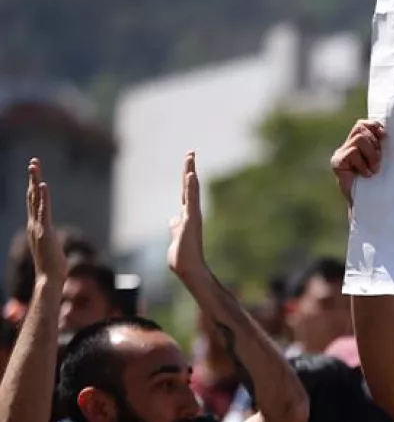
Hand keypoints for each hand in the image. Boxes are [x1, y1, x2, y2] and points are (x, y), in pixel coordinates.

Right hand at [26, 159, 65, 284]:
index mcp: (35, 227)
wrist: (48, 279)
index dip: (34, 187)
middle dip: (32, 178)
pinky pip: (43, 211)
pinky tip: (42, 185)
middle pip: (32, 196)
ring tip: (34, 166)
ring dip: (35, 181)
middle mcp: (34, 224)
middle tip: (33, 162)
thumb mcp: (51, 249)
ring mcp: (38, 227)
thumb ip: (50, 241)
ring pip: (35, 200)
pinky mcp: (44, 231)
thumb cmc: (52, 267)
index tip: (35, 173)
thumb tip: (52, 240)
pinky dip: (43, 197)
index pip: (34, 203)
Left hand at [168, 152, 205, 280]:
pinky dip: (192, 186)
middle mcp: (191, 213)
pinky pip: (191, 199)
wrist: (189, 269)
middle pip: (188, 186)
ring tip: (190, 157)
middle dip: (189, 168)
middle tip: (191, 152)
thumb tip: (173, 219)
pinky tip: (191, 174)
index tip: (189, 164)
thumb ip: (176, 226)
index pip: (185, 193)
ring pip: (190, 190)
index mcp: (186, 216)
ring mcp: (192, 215)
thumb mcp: (176, 236)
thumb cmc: (183, 257)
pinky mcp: (191, 219)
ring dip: (190, 172)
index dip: (186, 178)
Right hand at [330, 120, 386, 205]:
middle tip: (378, 161)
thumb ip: (382, 148)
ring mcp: (340, 154)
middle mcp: (347, 146)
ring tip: (374, 169)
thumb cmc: (379, 184)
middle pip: (360, 127)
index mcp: (358, 144)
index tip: (385, 138)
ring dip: (372, 154)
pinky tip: (366, 175)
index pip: (363, 124)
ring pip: (360, 139)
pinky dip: (363, 164)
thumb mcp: (384, 162)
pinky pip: (353, 152)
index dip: (374, 126)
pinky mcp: (337, 162)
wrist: (368, 204)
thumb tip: (390, 133)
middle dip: (375, 143)